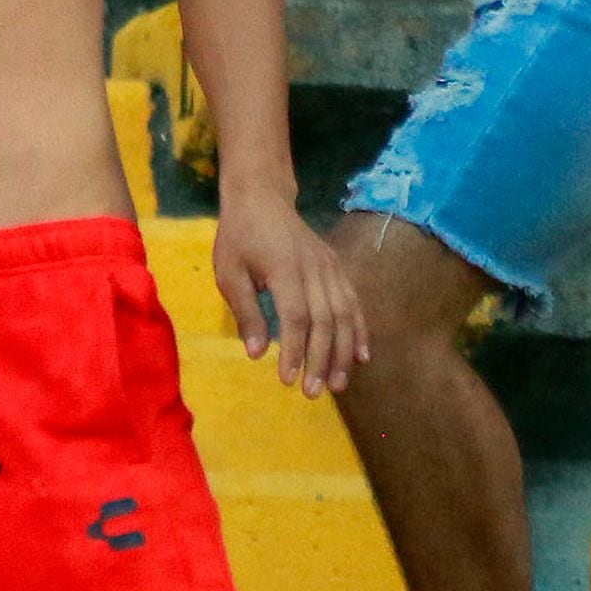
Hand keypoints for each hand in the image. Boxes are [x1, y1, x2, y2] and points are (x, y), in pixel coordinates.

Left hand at [211, 184, 362, 398]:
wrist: (262, 197)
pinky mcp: (337, 268)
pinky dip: (359, 330)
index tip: (288, 380)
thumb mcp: (229, 272)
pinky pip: (354, 302)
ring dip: (344, 352)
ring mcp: (330, 268)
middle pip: (325, 321)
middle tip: (313, 393)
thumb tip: (256, 354)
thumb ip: (245, 312)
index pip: (296, 317)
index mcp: (285, 269)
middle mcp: (315, 269)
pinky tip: (362, 356)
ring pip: (344, 315)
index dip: (294, 351)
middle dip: (321, 360)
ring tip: (339, 385)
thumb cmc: (239, 236)